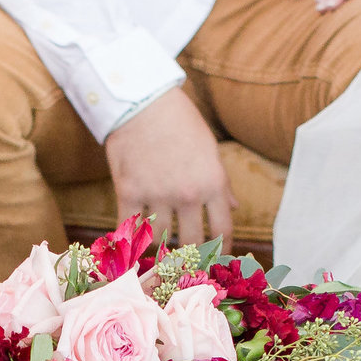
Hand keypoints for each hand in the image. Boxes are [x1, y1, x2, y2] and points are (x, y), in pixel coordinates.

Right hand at [105, 88, 232, 247]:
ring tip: (156, 243)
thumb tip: (232, 207)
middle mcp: (187, 194)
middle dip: (189, 255)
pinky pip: (128, 227)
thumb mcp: (210, 148)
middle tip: (184, 260)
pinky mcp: (128, 192)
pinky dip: (128, 238)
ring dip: (158, 244)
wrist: (142, 101)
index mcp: (213, 183)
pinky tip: (128, 243)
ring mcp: (157, 194)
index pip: (223, 230)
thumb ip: (221, 183)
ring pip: (159, 239)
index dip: (221, 250)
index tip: (216, 257)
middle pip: (192, 243)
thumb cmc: (180, 120)